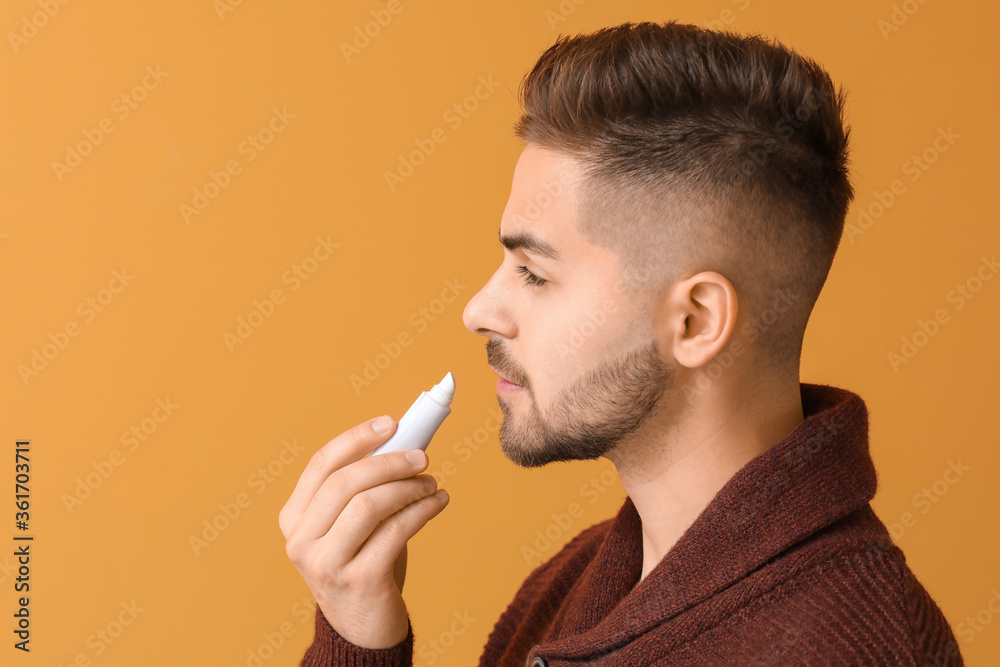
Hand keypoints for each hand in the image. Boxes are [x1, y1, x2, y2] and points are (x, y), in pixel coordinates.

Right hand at [278, 415, 449, 647]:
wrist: (364, 628)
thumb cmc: (363, 562)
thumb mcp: (354, 524)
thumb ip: (368, 486)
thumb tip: (407, 440)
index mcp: (294, 519)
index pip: (322, 465)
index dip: (357, 438)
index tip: (391, 423)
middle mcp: (301, 541)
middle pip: (345, 482)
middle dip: (389, 461)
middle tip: (422, 456)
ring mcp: (327, 564)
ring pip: (369, 505)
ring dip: (408, 487)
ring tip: (432, 483)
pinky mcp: (359, 580)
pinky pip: (396, 531)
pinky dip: (423, 510)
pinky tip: (438, 503)